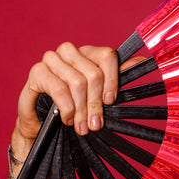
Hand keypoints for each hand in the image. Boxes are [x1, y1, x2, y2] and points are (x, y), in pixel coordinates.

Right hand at [11, 42, 118, 161]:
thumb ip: (115, 79)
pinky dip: (67, 109)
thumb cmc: (72, 108)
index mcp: (87, 54)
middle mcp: (69, 52)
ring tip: (81, 126)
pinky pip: (59, 89)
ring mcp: (52, 59)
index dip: (112, 81)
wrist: (41, 123)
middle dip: (96, 104)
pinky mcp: (37, 72)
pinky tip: (67, 119)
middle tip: (95, 125)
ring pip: (78, 82)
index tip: (110, 102)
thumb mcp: (96, 97)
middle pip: (93, 74)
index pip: (107, 56)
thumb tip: (141, 61)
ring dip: (81, 110)